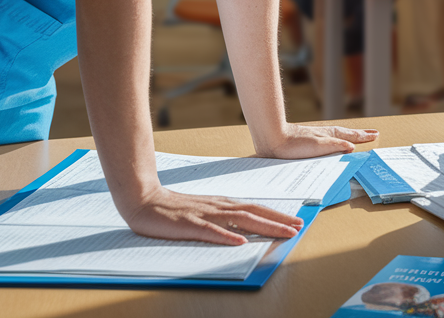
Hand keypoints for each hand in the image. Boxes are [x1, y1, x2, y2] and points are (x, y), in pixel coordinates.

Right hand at [123, 186, 303, 245]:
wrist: (144, 200)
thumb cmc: (174, 209)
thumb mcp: (204, 212)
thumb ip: (223, 218)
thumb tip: (246, 229)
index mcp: (222, 205)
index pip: (255, 209)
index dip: (277, 215)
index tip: (296, 221)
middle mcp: (218, 207)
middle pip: (254, 213)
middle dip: (279, 221)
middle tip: (299, 227)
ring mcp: (204, 214)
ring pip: (240, 220)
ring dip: (264, 227)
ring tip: (282, 233)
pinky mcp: (189, 224)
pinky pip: (210, 231)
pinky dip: (227, 236)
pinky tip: (240, 242)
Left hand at [260, 123, 378, 158]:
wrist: (273, 140)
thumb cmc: (294, 144)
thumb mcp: (319, 146)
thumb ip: (336, 146)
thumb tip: (352, 147)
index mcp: (329, 136)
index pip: (350, 136)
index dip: (363, 136)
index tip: (375, 134)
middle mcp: (324, 135)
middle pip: (346, 134)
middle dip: (359, 134)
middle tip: (373, 133)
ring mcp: (316, 137)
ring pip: (337, 135)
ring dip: (348, 136)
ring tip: (356, 137)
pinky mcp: (307, 142)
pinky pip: (328, 140)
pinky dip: (336, 140)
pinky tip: (332, 144)